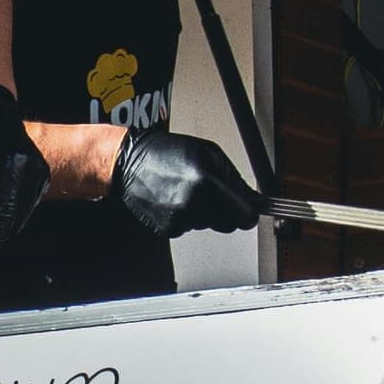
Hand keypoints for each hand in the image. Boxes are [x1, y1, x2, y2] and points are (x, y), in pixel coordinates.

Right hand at [114, 132, 264, 240]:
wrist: (129, 163)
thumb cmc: (167, 153)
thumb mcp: (209, 153)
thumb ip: (235, 178)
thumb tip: (254, 199)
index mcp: (207, 182)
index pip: (245, 215)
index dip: (248, 211)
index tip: (249, 208)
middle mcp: (193, 205)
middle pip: (230, 224)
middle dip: (227, 211)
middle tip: (214, 193)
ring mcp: (179, 220)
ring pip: (210, 225)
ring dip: (206, 212)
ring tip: (189, 190)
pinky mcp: (168, 230)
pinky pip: (191, 227)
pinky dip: (188, 216)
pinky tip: (176, 199)